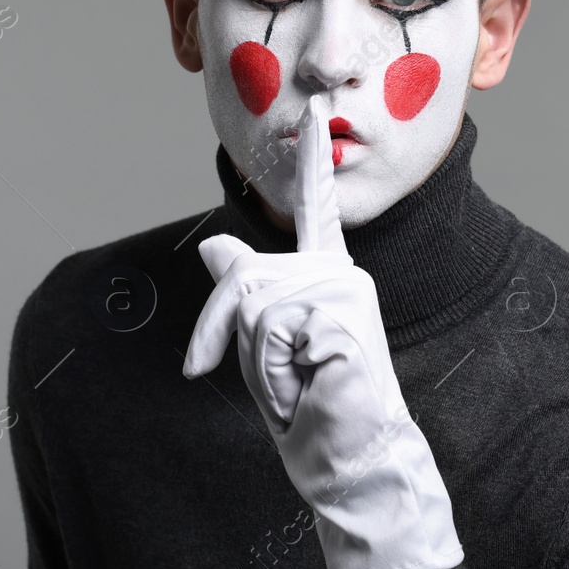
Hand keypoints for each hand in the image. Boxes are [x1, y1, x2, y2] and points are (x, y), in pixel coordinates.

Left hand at [184, 94, 463, 568]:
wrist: (352, 462)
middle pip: (242, 276)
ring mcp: (346, 292)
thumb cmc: (313, 410)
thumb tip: (217, 247)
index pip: (314, 210)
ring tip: (297, 386)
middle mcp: (339, 275)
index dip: (313, 160)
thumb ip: (244, 298)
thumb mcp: (263, 351)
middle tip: (241, 380)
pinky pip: (272, 332)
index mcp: (325, 277)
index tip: (315, 106)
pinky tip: (313, 388)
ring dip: (256, 363)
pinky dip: (276, 374)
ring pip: (252, 305)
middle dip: (220, 334)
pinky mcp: (345, 314)